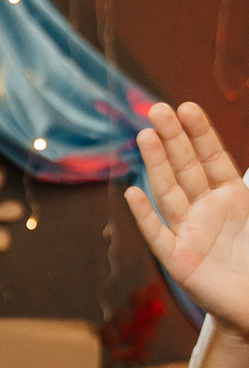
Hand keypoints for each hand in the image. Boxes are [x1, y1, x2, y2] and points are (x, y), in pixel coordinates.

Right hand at [125, 101, 248, 334]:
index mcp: (233, 197)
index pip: (212, 157)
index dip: (199, 132)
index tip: (186, 107)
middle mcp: (207, 209)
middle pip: (186, 168)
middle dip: (173, 138)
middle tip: (156, 109)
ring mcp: (190, 232)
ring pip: (169, 192)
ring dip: (156, 164)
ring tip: (145, 136)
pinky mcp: (178, 260)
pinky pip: (158, 234)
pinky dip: (145, 214)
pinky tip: (133, 192)